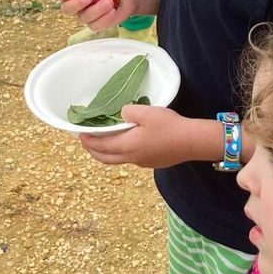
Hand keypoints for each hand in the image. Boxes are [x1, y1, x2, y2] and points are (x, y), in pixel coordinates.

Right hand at [51, 0, 149, 28]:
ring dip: (97, 10)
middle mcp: (76, 2)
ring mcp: (86, 14)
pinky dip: (105, 18)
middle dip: (76, 4)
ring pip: (83, 18)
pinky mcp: (97, 23)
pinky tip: (113, 10)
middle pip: (65, 8)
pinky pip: (95, 26)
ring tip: (109, 1)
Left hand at [78, 104, 195, 167]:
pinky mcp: (152, 162)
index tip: (80, 135)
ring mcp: (142, 162)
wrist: (191, 141)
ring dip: (106, 153)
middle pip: (106, 158)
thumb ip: (129, 111)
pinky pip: (130, 159)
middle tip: (86, 142)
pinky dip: (120, 153)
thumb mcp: (147, 112)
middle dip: (93, 151)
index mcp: (128, 146)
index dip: (89, 141)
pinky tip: (126, 144)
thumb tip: (122, 114)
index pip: (101, 145)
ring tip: (103, 143)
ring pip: (118, 160)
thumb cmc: (169, 126)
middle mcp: (132, 157)